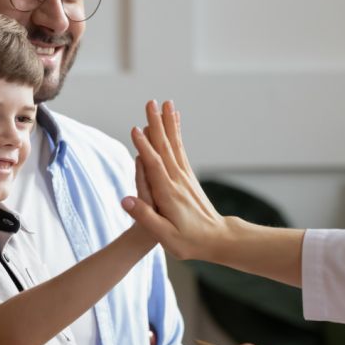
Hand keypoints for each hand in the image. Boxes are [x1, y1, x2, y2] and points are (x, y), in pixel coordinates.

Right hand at [122, 100, 232, 260]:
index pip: (154, 166)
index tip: (135, 129)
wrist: (219, 239)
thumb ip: (146, 217)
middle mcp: (178, 180)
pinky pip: (180, 150)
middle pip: (165, 147)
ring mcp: (184, 177)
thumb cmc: (190, 241)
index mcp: (169, 194)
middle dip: (156, 124)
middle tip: (151, 102)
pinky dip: (176, 134)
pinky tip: (174, 122)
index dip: (144, 147)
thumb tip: (126, 200)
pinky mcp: (188, 177)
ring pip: (174, 144)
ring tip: (165, 103)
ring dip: (168, 123)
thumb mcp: (166, 236)